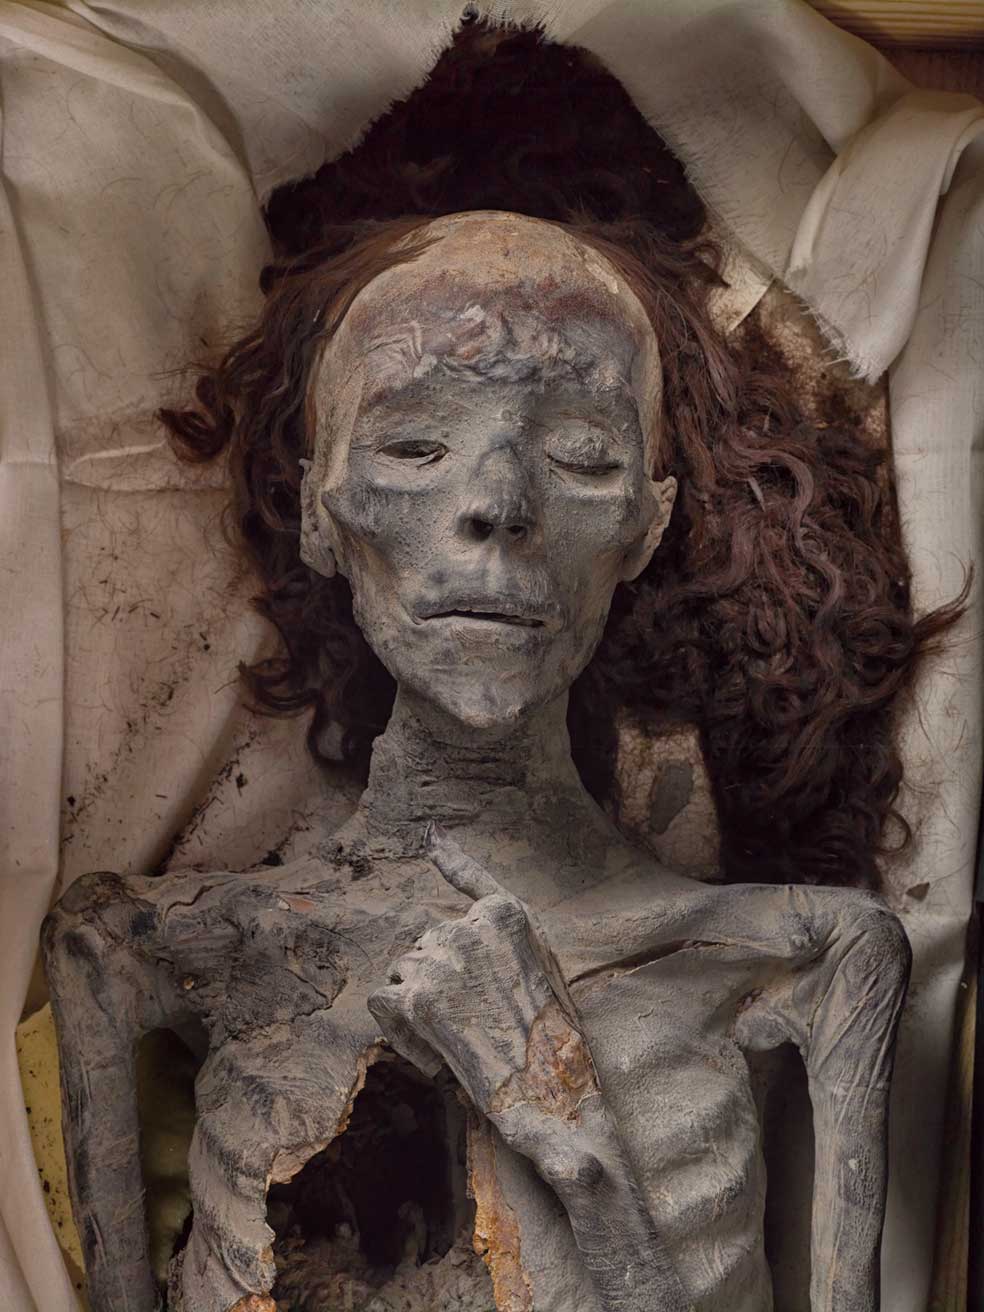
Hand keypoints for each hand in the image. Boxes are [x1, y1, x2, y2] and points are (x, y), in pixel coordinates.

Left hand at [368, 824, 586, 1128]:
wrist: (547, 1085)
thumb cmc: (549, 1029)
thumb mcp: (542, 958)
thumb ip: (501, 925)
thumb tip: (455, 884)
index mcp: (506, 912)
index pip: (469, 875)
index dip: (449, 856)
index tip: (431, 835)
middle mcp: (467, 927)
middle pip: (429, 942)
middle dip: (439, 974)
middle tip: (473, 1020)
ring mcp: (439, 961)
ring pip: (403, 971)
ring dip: (418, 1001)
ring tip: (457, 1037)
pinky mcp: (415, 1001)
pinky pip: (383, 1001)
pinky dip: (398, 1027)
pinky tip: (430, 1051)